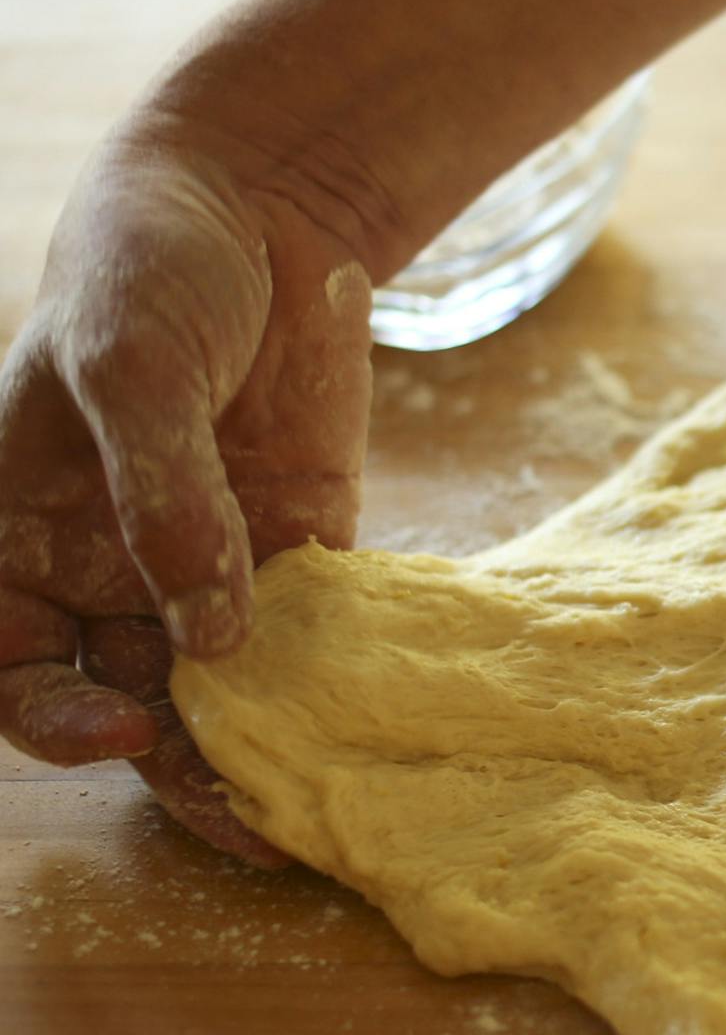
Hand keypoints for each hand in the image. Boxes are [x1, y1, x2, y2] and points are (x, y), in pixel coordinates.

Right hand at [0, 116, 375, 863]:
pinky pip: (312, 637)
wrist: (259, 208)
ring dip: (267, 754)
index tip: (124, 732)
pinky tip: (379, 731)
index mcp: (21, 536)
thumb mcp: (131, 365)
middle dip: (183, 773)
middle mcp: (107, 571)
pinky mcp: (301, 546)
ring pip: (225, 692)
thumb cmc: (150, 268)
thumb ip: (161, 492)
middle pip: (128, 702)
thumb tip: (206, 628)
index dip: (52, 720)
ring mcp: (207, 564)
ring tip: (323, 816)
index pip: (13, 664)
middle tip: (254, 826)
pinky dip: (337, 685)